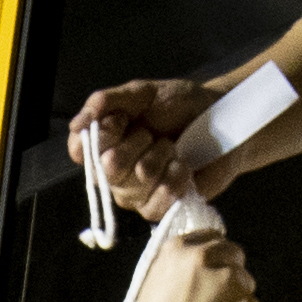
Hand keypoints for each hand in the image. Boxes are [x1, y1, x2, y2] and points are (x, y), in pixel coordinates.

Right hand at [68, 76, 224, 216]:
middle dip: (137, 144)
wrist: (222, 120)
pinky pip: (155, 205)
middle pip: (108, 168)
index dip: (103, 136)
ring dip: (161, 158)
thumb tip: (79, 123)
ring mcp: (135, 194)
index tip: (124, 120)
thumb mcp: (143, 93)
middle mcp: (113, 172)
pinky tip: (183, 168)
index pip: (81, 150)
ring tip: (174, 148)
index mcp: (104, 142)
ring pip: (135, 185)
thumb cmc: (181, 105)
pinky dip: (175, 180)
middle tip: (154, 134)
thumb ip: (108, 101)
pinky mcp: (159, 208)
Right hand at [126, 222, 261, 301]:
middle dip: (230, 273)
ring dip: (238, 299)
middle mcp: (205, 260)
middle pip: (235, 255)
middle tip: (217, 300)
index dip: (214, 255)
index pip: (211, 237)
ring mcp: (230, 284)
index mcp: (177, 251)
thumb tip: (200, 261)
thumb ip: (178, 269)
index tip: (213, 270)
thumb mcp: (152, 290)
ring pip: (247, 283)